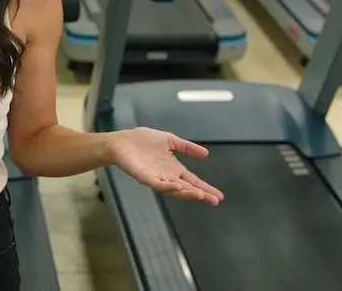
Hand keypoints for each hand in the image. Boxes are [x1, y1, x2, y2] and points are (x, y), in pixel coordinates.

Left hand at [107, 127, 223, 204]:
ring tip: (201, 195)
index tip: (219, 196)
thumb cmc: (143, 140)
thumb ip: (186, 147)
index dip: (206, 188)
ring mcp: (157, 178)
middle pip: (187, 188)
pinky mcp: (145, 177)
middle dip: (201, 194)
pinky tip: (178, 186)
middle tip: (215, 200)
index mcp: (174, 169)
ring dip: (188, 193)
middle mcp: (168, 177)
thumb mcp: (169, 140)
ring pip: (175, 190)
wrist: (122, 141)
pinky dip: (168, 186)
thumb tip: (206, 154)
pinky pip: (158, 184)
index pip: (193, 181)